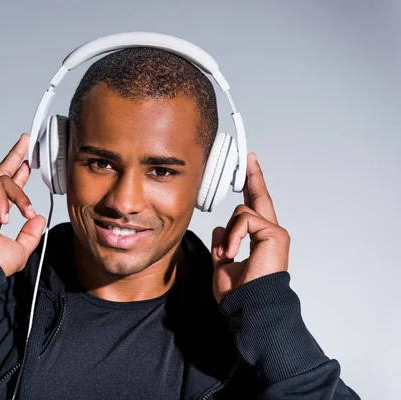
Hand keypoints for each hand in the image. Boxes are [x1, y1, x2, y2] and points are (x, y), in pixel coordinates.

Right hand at [0, 133, 45, 276]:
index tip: (27, 164)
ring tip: (24, 213)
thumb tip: (39, 218)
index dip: (19, 175)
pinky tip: (2, 218)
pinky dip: (4, 202)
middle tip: (26, 140)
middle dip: (16, 155)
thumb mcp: (20, 250)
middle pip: (1, 172)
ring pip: (6, 181)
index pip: (8, 190)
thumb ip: (30, 234)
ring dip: (20, 197)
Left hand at [211, 153, 289, 302]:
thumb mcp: (223, 266)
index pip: (254, 209)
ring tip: (228, 256)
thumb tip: (219, 227)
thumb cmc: (240, 294)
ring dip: (229, 235)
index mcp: (259, 240)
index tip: (248, 170)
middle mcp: (270, 233)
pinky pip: (245, 221)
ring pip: (242, 213)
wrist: (249, 308)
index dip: (251, 189)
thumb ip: (222, 245)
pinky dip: (234, 236)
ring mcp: (275, 232)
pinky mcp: (275, 234)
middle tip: (249, 156)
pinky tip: (232, 253)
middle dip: (254, 176)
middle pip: (260, 198)